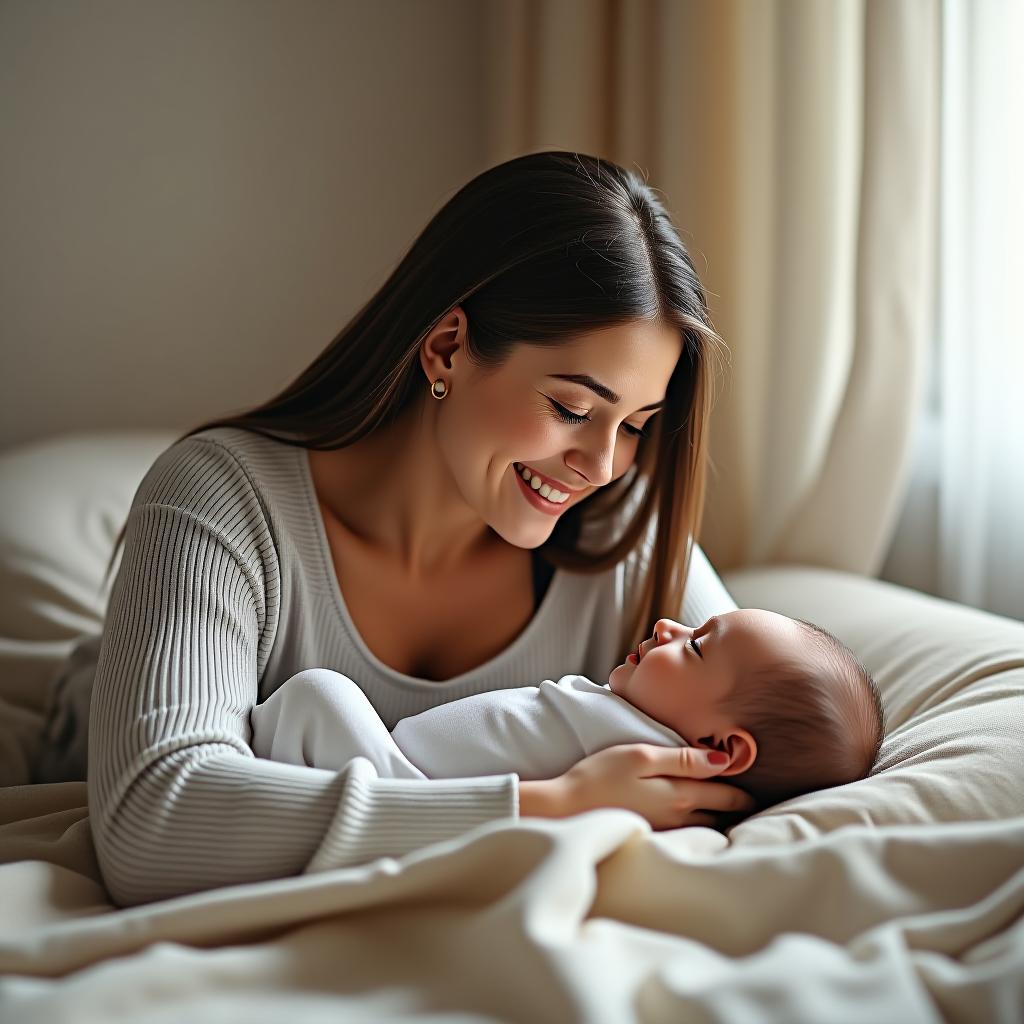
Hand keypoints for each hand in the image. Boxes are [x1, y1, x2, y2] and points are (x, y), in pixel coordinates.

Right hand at [552, 743, 754, 829]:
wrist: (565, 809)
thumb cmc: (599, 776)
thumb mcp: (640, 755)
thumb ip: (682, 758)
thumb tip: (723, 760)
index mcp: (681, 795)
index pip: (726, 794)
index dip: (745, 790)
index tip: (760, 785)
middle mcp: (680, 818)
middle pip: (722, 816)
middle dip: (739, 809)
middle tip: (754, 802)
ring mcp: (667, 832)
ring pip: (707, 829)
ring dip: (722, 822)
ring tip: (733, 814)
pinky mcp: (653, 838)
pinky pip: (688, 836)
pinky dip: (702, 831)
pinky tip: (700, 824)